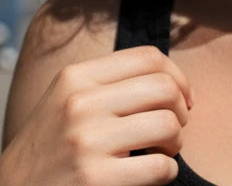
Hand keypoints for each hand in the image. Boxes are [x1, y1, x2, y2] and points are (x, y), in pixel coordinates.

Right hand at [0, 45, 192, 185]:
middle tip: (173, 131)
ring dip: (175, 143)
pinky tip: (151, 175)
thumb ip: (107, 83)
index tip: (182, 99)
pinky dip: (166, 173)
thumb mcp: (65, 101)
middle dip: (181, 111)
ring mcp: (87, 142)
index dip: (178, 77)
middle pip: (165, 88)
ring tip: (161, 153)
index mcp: (74, 78)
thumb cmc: (50, 148)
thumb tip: (170, 77)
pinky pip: (161, 168)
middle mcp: (80, 103)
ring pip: (168, 125)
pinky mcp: (95, 179)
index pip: (149, 57)